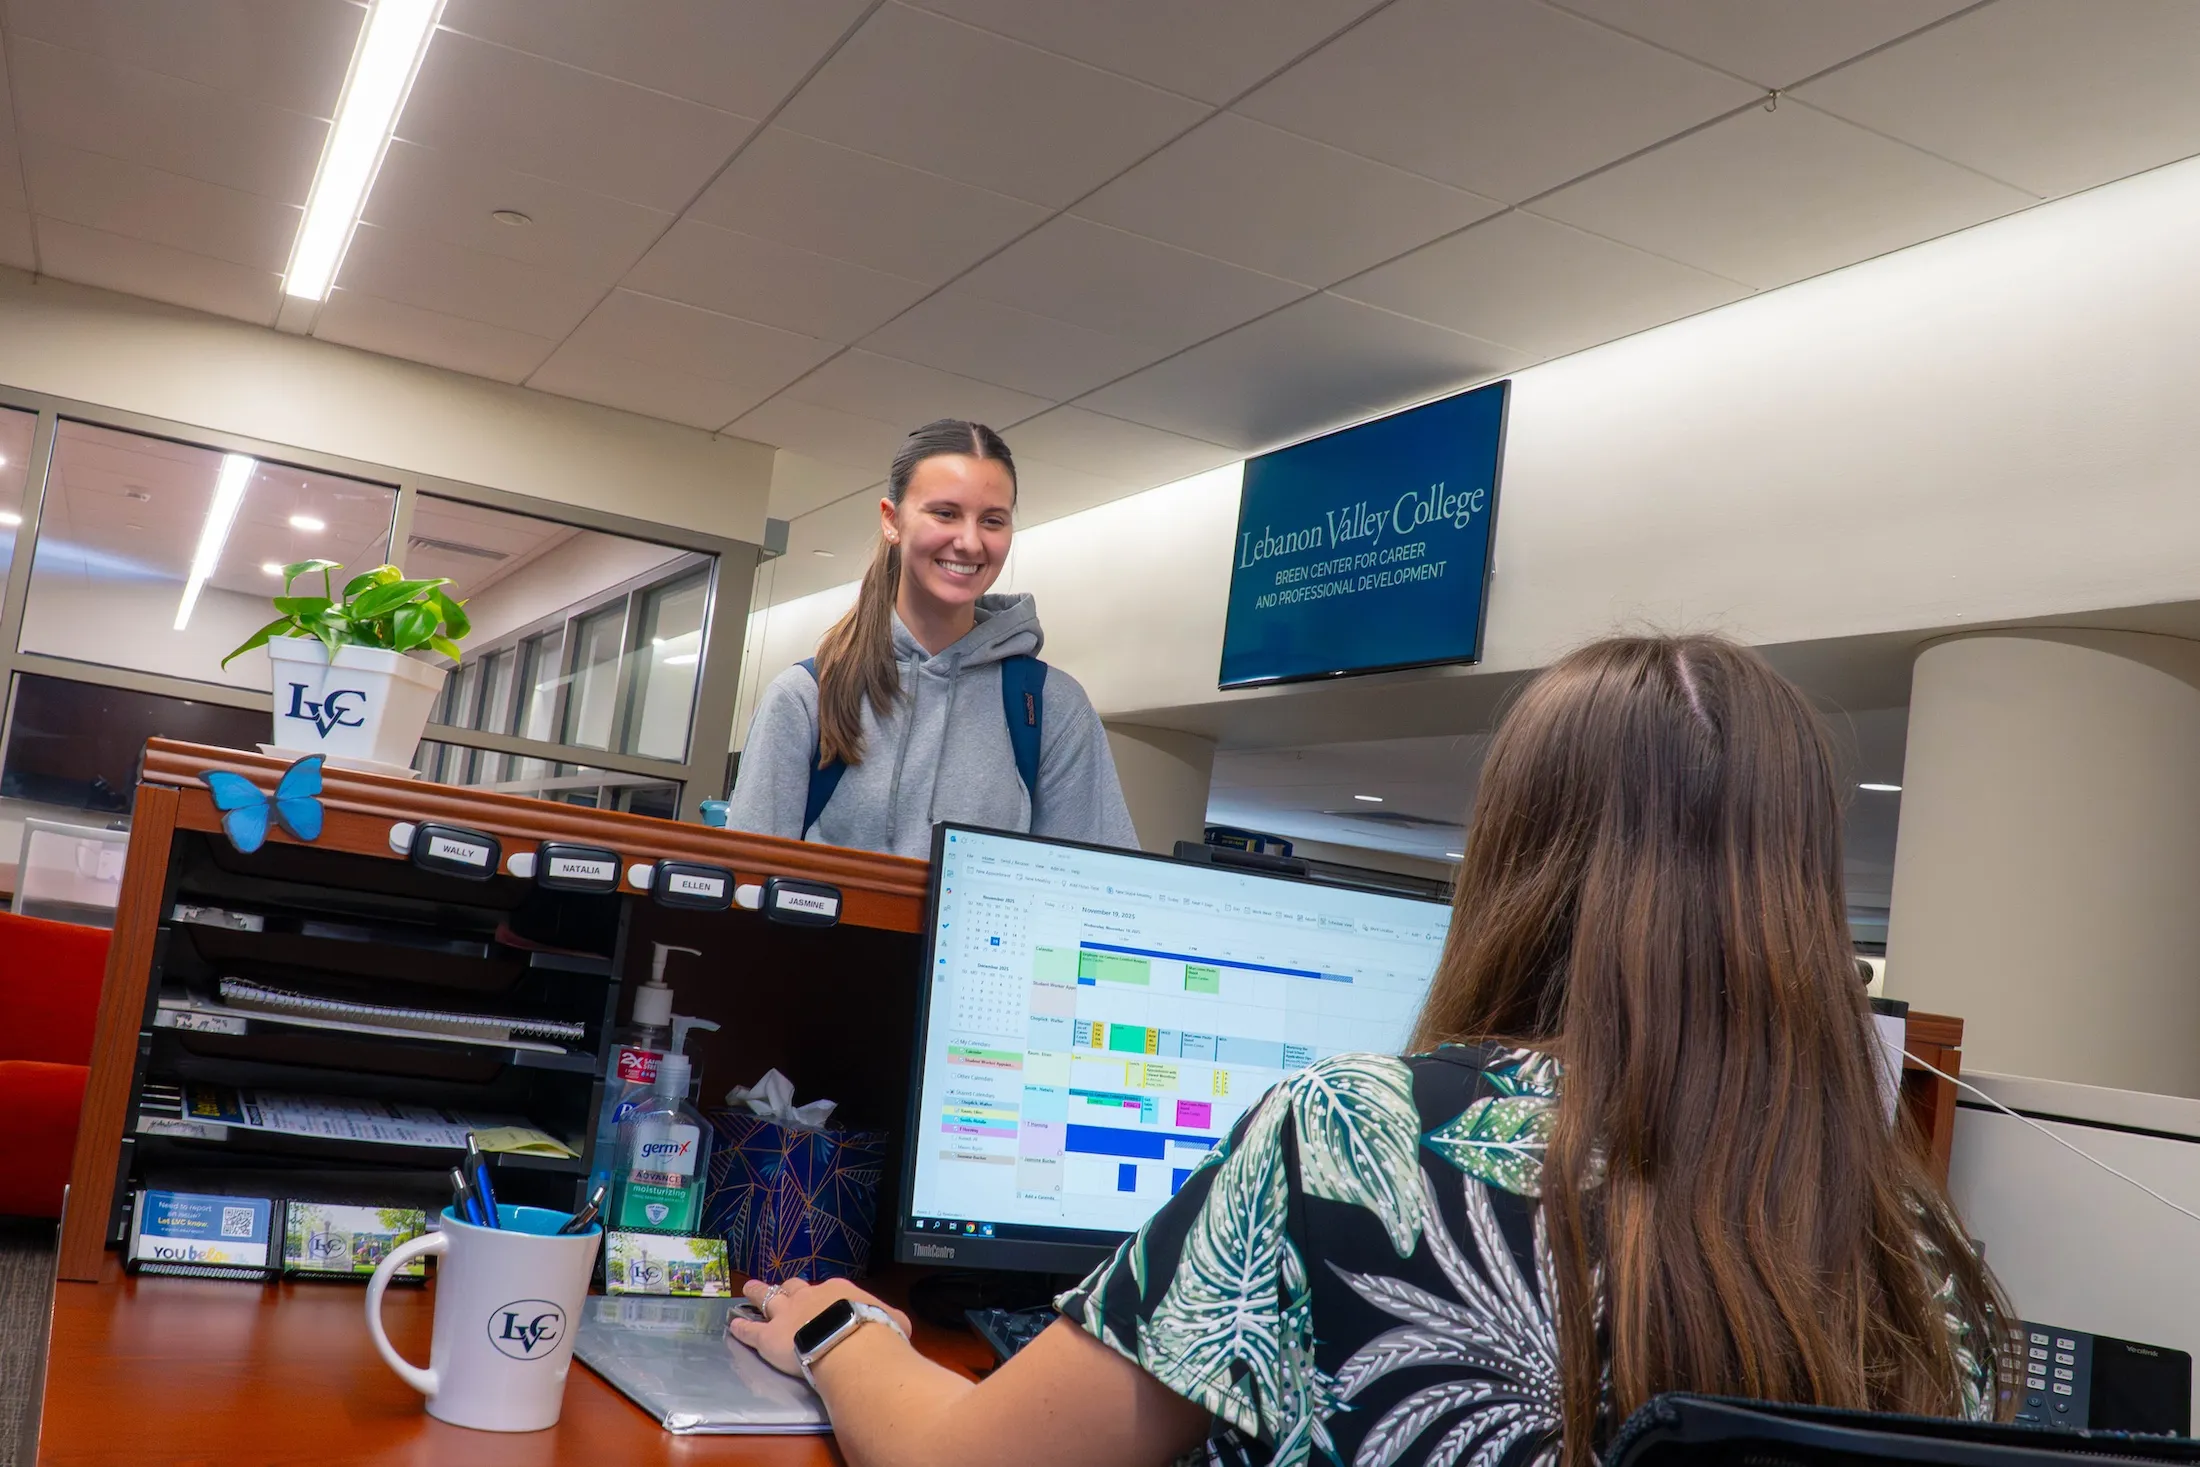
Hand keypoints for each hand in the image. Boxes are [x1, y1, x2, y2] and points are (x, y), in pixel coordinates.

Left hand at [728, 1276, 911, 1377]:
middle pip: (793, 1287)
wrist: (850, 1345)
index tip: (821, 1303)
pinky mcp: (769, 1338)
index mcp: (838, 1291)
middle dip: (786, 1287)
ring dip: (757, 1294)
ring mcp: (786, 1315)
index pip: (827, 1291)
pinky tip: (733, 1327)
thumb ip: (890, 1319)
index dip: (821, 1297)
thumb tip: (897, 1326)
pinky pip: (751, 1331)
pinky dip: (741, 1328)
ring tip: (748, 1289)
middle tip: (779, 1286)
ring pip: (767, 1299)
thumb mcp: (893, 1320)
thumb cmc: (874, 1333)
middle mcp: (809, 1297)